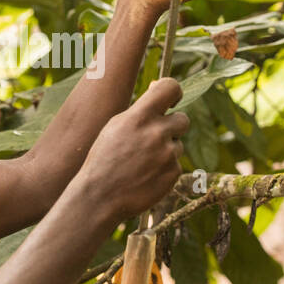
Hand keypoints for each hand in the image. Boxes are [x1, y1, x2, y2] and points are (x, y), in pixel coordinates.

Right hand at [76, 78, 188, 221]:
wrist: (100, 196)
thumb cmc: (105, 158)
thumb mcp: (115, 126)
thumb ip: (140, 109)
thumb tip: (158, 87)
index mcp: (139, 116)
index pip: (171, 87)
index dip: (174, 92)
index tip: (171, 101)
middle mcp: (157, 132)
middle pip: (183, 119)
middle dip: (173, 127)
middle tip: (155, 138)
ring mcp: (167, 154)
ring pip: (177, 145)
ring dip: (165, 151)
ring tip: (142, 163)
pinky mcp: (173, 173)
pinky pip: (176, 164)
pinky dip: (164, 169)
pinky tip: (146, 176)